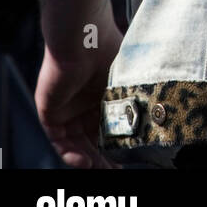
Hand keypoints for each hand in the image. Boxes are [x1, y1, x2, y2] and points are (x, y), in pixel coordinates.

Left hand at [35, 14, 122, 168]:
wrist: (84, 36)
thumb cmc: (108, 48)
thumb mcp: (127, 78)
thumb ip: (135, 96)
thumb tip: (158, 114)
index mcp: (101, 94)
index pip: (107, 127)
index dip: (117, 144)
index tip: (130, 158)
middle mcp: (83, 103)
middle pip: (91, 139)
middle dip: (103, 158)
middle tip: (116, 170)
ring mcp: (66, 107)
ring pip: (74, 143)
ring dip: (88, 159)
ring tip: (102, 170)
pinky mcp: (49, 110)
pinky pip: (58, 139)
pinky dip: (69, 153)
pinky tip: (84, 160)